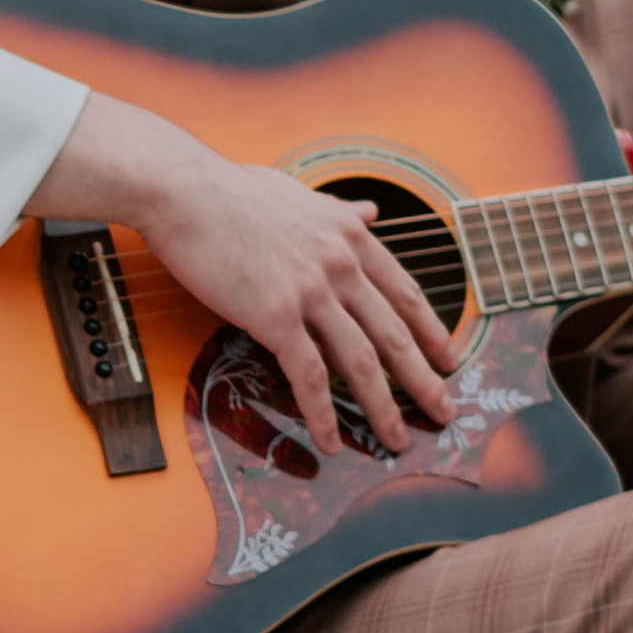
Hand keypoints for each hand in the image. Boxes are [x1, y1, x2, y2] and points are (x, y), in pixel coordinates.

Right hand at [41, 93, 455, 455]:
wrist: (184, 191)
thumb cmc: (228, 190)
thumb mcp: (297, 193)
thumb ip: (338, 210)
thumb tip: (370, 211)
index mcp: (348, 235)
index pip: (404, 291)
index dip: (431, 329)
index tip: (449, 357)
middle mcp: (340, 264)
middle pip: (395, 332)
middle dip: (424, 379)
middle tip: (445, 409)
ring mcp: (312, 291)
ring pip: (361, 361)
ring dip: (383, 408)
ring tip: (397, 440)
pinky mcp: (276, 316)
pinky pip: (308, 376)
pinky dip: (323, 414)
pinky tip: (332, 442)